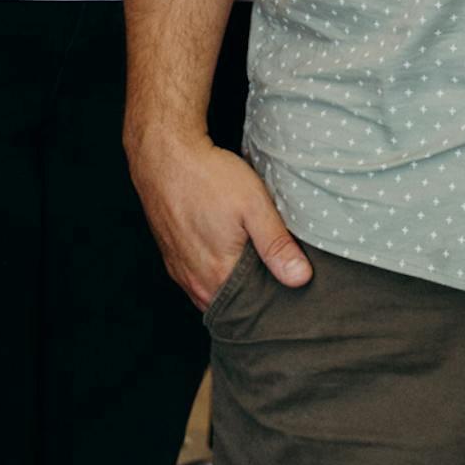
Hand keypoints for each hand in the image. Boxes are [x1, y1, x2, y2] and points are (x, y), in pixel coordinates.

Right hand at [127, 128, 308, 309]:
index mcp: (217, 276)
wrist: (164, 156)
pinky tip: (227, 253)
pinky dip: (214, 273)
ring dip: (232, 283)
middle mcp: (194, 281)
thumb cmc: (208, 178)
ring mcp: (179, 270)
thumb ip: (277, 245)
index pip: (251, 308)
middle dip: (253, 294)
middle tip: (276, 271)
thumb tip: (301, 278)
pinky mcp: (171, 256)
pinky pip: (197, 278)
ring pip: (213, 291)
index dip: (272, 298)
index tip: (290, 284)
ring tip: (253, 263)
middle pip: (231, 303)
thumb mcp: (253, 206)